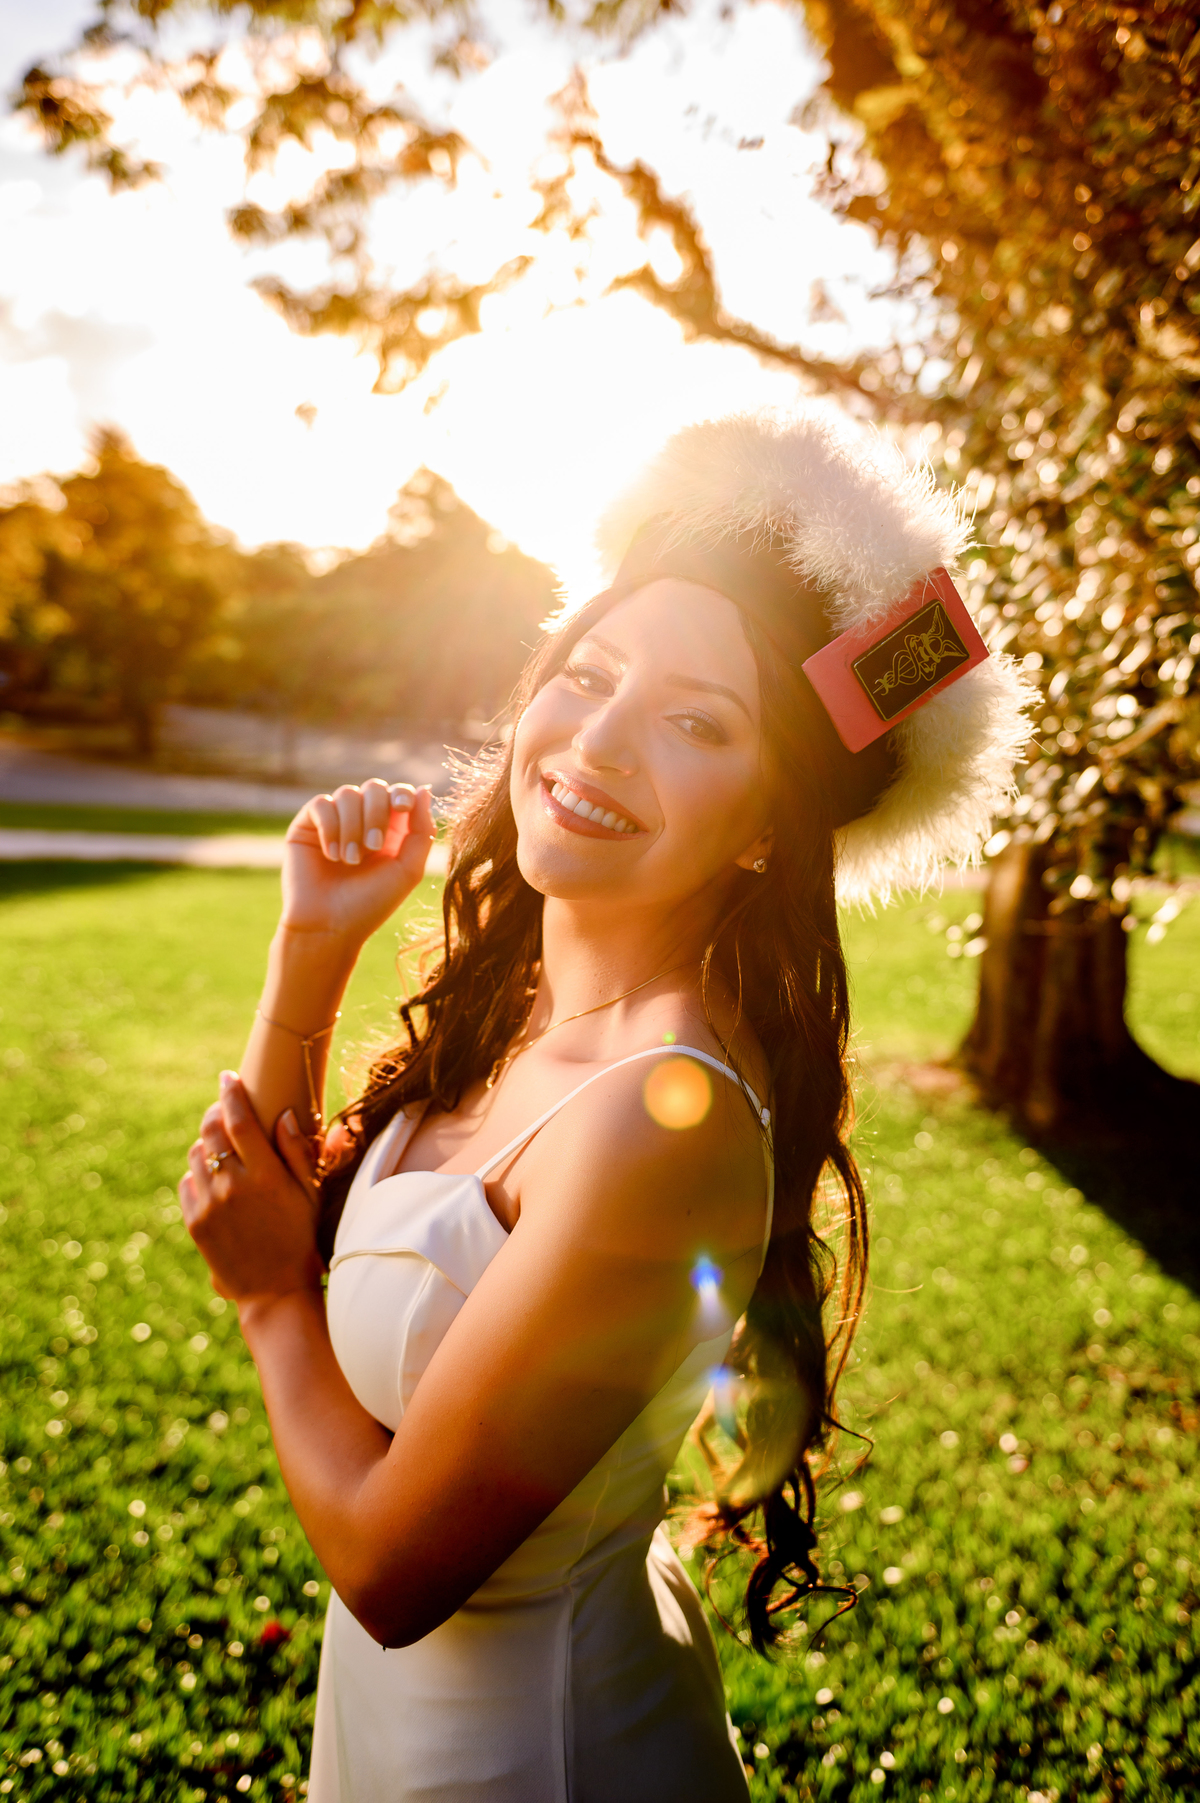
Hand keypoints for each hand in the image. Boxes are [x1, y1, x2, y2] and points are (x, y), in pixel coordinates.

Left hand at [180, 1072, 323, 1308]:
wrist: (273, 1290)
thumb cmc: (301, 1237)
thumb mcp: (311, 1194)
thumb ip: (298, 1152)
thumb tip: (283, 1114)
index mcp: (266, 1175)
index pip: (239, 1120)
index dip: (231, 1093)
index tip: (228, 1077)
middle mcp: (233, 1186)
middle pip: (211, 1130)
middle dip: (216, 1112)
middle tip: (225, 1108)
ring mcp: (210, 1204)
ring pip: (196, 1153)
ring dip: (207, 1142)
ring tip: (223, 1147)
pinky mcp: (194, 1221)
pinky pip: (187, 1181)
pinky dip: (198, 1172)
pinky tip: (216, 1179)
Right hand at [280, 779, 434, 943]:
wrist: (329, 926)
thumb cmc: (370, 903)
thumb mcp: (407, 869)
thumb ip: (421, 831)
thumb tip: (425, 789)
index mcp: (390, 829)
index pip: (399, 793)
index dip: (402, 794)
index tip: (402, 809)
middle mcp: (362, 820)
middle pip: (374, 788)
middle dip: (377, 814)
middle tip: (373, 847)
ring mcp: (334, 820)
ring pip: (347, 794)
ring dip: (353, 826)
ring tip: (350, 861)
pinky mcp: (307, 825)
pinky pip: (321, 804)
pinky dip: (330, 827)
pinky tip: (331, 855)